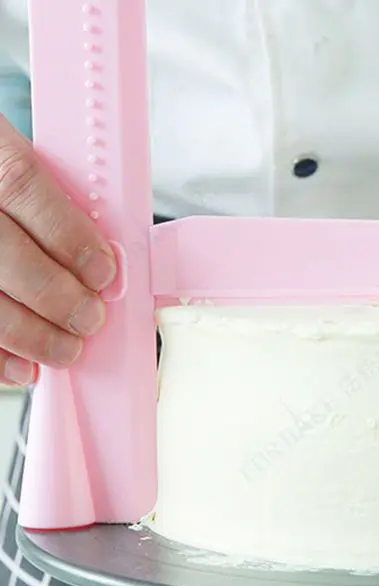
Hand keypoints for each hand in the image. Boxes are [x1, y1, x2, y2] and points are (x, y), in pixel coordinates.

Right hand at [0, 114, 114, 385]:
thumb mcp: (11, 159)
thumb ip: (50, 201)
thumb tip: (99, 259)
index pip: (20, 183)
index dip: (66, 233)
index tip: (102, 272)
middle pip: (0, 250)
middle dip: (54, 295)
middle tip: (89, 319)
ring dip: (27, 333)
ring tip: (65, 349)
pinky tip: (19, 366)